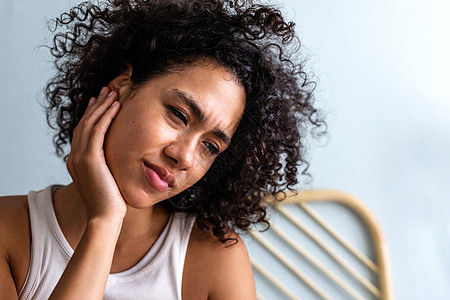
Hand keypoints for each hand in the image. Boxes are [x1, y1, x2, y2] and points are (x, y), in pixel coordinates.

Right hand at [67, 87, 125, 221]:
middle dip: (96, 105)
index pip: (83, 132)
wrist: (105, 217)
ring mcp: (80, 157)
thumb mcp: (107, 179)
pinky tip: (115, 106)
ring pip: (90, 124)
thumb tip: (118, 158)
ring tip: (113, 93)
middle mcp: (75, 156)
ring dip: (102, 106)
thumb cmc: (111, 202)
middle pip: (84, 124)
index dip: (92, 115)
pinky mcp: (89, 159)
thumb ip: (107, 165)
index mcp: (77, 161)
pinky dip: (106, 116)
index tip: (100, 102)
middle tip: (106, 90)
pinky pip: (97, 131)